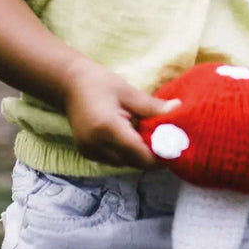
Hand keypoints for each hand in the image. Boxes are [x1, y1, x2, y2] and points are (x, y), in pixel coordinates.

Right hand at [62, 59, 177, 169]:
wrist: (70, 85)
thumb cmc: (100, 83)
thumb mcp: (128, 92)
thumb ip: (152, 106)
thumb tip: (178, 109)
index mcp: (107, 127)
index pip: (139, 153)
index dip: (159, 155)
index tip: (176, 149)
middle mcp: (96, 145)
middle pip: (133, 162)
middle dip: (151, 156)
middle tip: (167, 142)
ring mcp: (89, 152)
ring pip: (124, 164)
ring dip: (138, 156)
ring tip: (150, 139)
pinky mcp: (87, 154)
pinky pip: (114, 160)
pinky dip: (126, 154)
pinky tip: (132, 138)